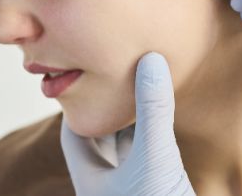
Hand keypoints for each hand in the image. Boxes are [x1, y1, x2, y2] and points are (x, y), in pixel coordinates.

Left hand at [60, 52, 194, 195]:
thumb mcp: (154, 154)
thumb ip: (153, 110)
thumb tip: (152, 58)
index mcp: (89, 179)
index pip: (75, 132)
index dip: (82, 102)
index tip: (96, 73)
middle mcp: (105, 185)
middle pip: (100, 137)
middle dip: (110, 107)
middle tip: (121, 74)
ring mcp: (129, 188)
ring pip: (126, 147)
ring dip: (134, 121)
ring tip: (144, 87)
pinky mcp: (154, 190)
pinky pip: (148, 157)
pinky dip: (153, 136)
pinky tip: (166, 118)